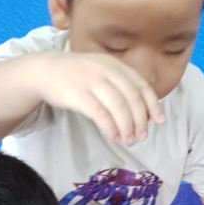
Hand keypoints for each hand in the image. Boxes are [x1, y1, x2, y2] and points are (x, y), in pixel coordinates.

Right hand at [38, 52, 163, 143]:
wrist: (45, 70)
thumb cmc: (78, 76)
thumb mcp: (102, 72)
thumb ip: (122, 85)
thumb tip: (145, 112)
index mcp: (115, 65)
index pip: (141, 85)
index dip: (153, 104)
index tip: (158, 121)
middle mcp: (105, 70)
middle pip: (132, 98)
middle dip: (140, 120)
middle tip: (140, 137)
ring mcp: (91, 81)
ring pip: (118, 106)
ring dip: (127, 126)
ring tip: (128, 140)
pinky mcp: (77, 94)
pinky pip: (100, 114)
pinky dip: (110, 128)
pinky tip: (114, 137)